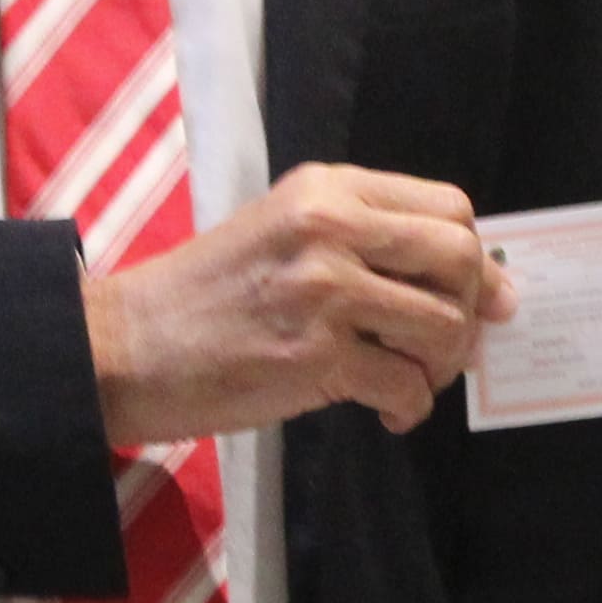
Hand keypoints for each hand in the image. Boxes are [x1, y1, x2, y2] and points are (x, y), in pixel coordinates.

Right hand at [90, 166, 509, 443]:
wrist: (125, 346)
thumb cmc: (205, 296)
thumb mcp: (283, 232)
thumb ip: (364, 241)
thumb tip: (476, 283)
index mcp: (327, 189)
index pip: (448, 207)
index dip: (475, 259)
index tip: (473, 297)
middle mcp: (331, 228)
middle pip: (459, 259)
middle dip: (469, 311)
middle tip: (442, 347)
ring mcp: (325, 291)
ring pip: (443, 326)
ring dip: (441, 367)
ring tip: (409, 381)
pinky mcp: (315, 356)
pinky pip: (405, 385)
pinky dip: (408, 408)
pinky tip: (385, 413)